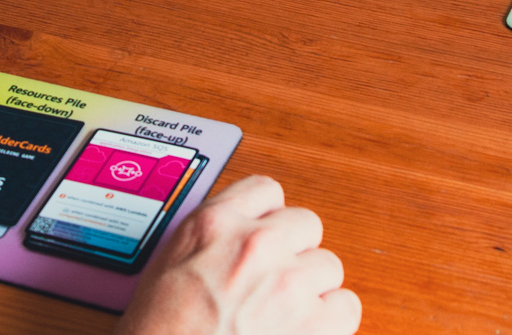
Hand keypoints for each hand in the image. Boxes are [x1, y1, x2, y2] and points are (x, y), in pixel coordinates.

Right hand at [116, 175, 360, 334]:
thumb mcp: (166, 266)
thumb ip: (208, 241)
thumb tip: (233, 240)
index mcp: (214, 224)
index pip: (266, 190)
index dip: (269, 216)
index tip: (268, 232)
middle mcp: (255, 243)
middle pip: (305, 225)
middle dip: (294, 252)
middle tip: (274, 282)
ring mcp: (288, 282)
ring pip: (327, 266)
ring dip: (312, 289)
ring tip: (285, 314)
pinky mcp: (314, 325)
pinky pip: (346, 306)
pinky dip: (332, 322)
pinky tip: (305, 332)